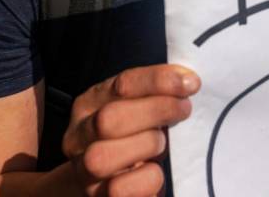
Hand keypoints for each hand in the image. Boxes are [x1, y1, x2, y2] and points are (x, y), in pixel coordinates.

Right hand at [62, 64, 199, 195]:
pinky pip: (119, 190)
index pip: (122, 84)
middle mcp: (78, 136)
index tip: (190, 83)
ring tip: (163, 145)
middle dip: (155, 111)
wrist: (110, 182)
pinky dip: (146, 179)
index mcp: (89, 104)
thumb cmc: (133, 140)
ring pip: (104, 156)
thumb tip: (187, 82)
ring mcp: (83, 170)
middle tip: (184, 110)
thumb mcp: (138, 110)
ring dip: (146, 146)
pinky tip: (155, 171)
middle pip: (109, 118)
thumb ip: (154, 94)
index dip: (157, 81)